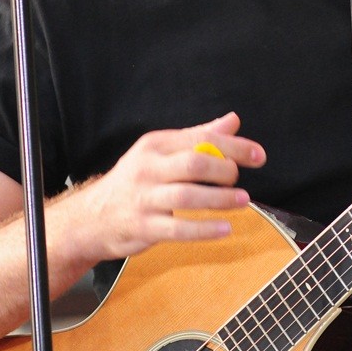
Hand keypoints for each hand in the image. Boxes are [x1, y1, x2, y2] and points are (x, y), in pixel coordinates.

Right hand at [69, 111, 265, 260]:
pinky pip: (178, 229)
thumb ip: (198, 136)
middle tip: (239, 179)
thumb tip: (232, 121)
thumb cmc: (135, 181)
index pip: (200, 138)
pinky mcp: (144, 227)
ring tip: (243, 200)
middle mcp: (148, 168)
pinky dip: (204, 229)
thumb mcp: (161, 152)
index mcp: (155, 144)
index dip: (234, 146)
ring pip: (187, 196)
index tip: (259, 155)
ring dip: (220, 198)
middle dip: (225, 169)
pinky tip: (225, 228)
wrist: (92, 218)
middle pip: (194, 163)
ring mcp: (144, 198)